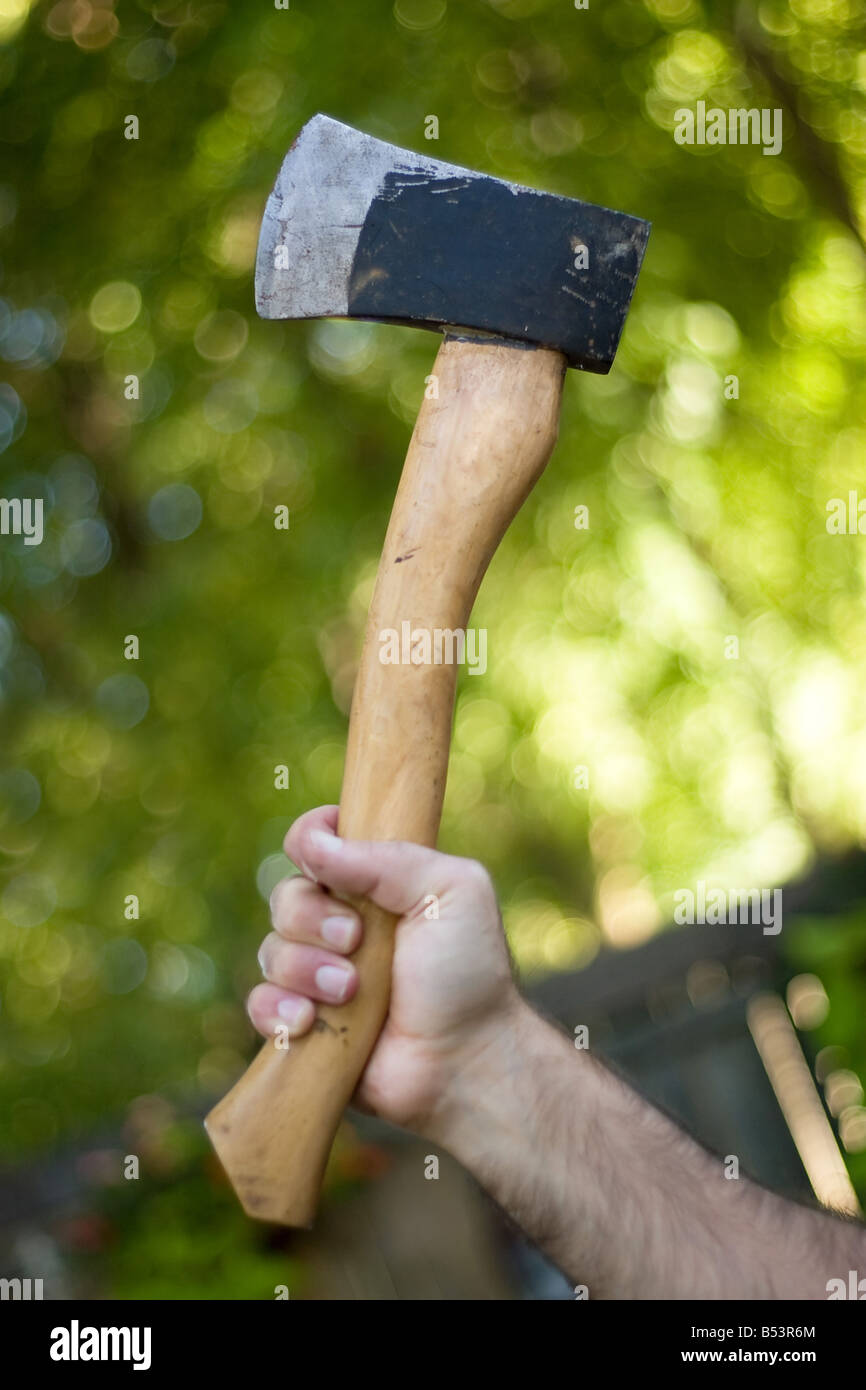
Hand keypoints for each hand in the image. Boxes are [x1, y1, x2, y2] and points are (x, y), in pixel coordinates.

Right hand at [247, 805, 521, 1134]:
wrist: (465, 1060)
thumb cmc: (468, 973)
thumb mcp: (451, 891)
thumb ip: (388, 857)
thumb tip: (314, 843)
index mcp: (376, 882)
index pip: (318, 840)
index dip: (309, 838)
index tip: (319, 857)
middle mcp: (343, 924)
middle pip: (286, 894)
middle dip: (312, 917)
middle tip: (355, 940)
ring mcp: (321, 975)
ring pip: (272, 949)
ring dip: (306, 968)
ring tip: (350, 991)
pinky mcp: (305, 1024)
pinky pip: (260, 1004)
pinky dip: (277, 1009)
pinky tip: (309, 1022)